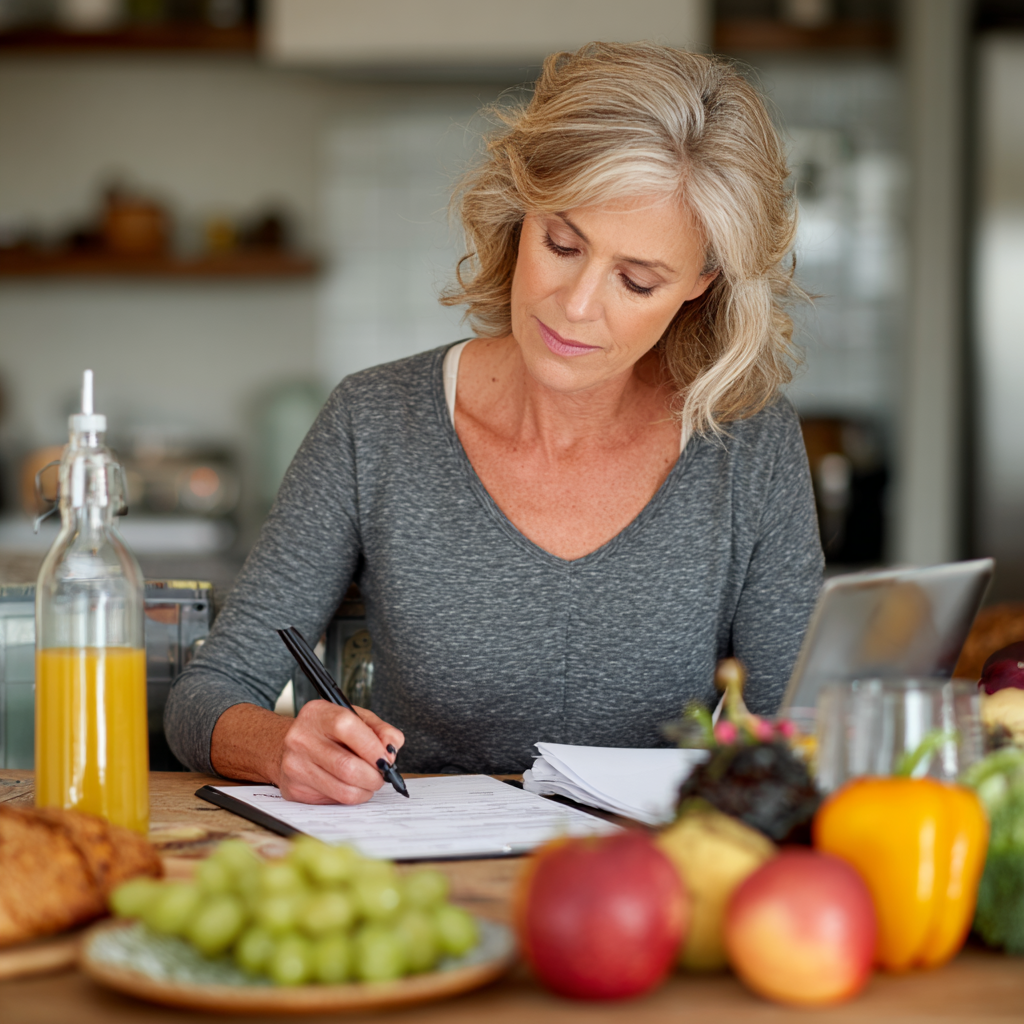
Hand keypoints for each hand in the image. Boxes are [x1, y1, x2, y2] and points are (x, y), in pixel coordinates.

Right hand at [275, 700, 404, 804]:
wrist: (290, 745)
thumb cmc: (329, 732)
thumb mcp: (356, 718)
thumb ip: (380, 730)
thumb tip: (391, 751)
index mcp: (317, 713)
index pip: (347, 727)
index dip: (373, 747)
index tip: (386, 758)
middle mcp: (300, 738)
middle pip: (347, 766)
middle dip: (374, 776)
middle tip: (382, 775)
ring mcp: (294, 765)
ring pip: (343, 789)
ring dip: (365, 790)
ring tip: (368, 782)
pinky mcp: (294, 789)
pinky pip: (333, 801)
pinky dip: (350, 797)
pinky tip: (349, 786)